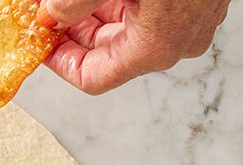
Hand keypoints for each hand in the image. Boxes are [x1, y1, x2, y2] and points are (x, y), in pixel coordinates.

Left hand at [39, 0, 230, 94]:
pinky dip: (122, 2)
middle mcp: (178, 43)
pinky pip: (152, 12)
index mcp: (155, 48)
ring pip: (130, 30)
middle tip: (48, 14)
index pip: (93, 78)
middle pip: (110, 53)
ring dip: (96, 15)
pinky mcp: (201, 0)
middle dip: (75, 33)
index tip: (41, 43)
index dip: (61, 63)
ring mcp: (194, 21)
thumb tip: (49, 16)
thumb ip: (75, 3)